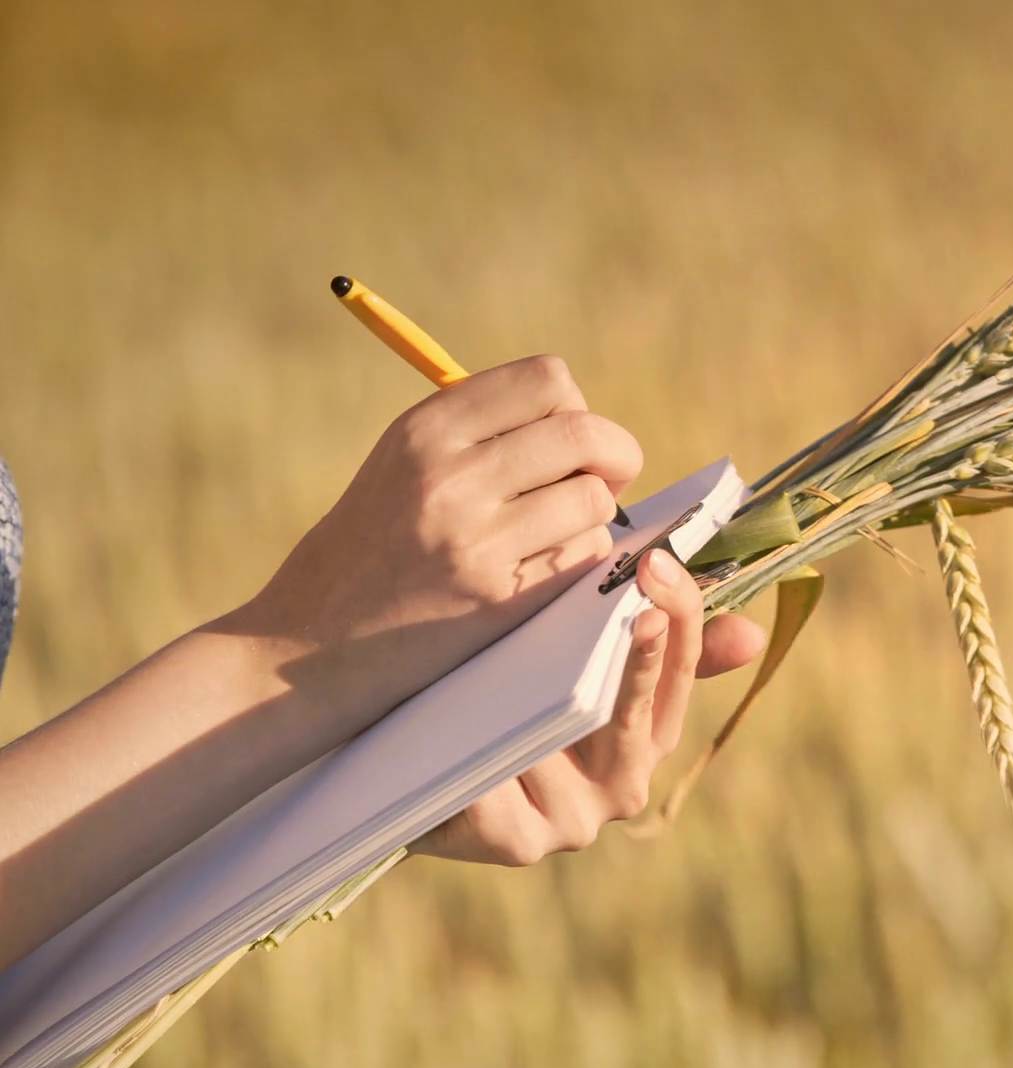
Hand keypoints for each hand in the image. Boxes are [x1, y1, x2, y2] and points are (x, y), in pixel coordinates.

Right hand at [229, 354, 642, 728]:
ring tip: (556, 534)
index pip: (547, 379)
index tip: (567, 442)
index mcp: (425, 430)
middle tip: (603, 482)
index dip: (576, 407)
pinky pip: (584, 558)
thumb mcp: (402, 467)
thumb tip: (581, 419)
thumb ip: (480, 433)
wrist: (304, 649)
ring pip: (594, 500)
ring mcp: (474, 539)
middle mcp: (449, 475)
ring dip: (593, 517)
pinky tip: (539, 573)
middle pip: (585, 434)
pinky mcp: (496, 599)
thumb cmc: (368, 552)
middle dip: (614, 457)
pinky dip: (579, 562)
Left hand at [412, 549, 765, 863]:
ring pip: (566, 745)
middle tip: (639, 610)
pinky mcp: (521, 843)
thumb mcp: (566, 657)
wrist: (409, 772)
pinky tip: (455, 734)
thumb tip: (754, 635)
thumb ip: (648, 639)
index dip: (680, 616)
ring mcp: (577, 818)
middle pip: (640, 711)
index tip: (659, 564)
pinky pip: (503, 795)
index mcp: (648, 732)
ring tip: (506, 659)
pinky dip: (479, 764)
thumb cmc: (499, 698)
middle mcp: (626, 781)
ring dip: (531, 706)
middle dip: (639, 659)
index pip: (682, 667)